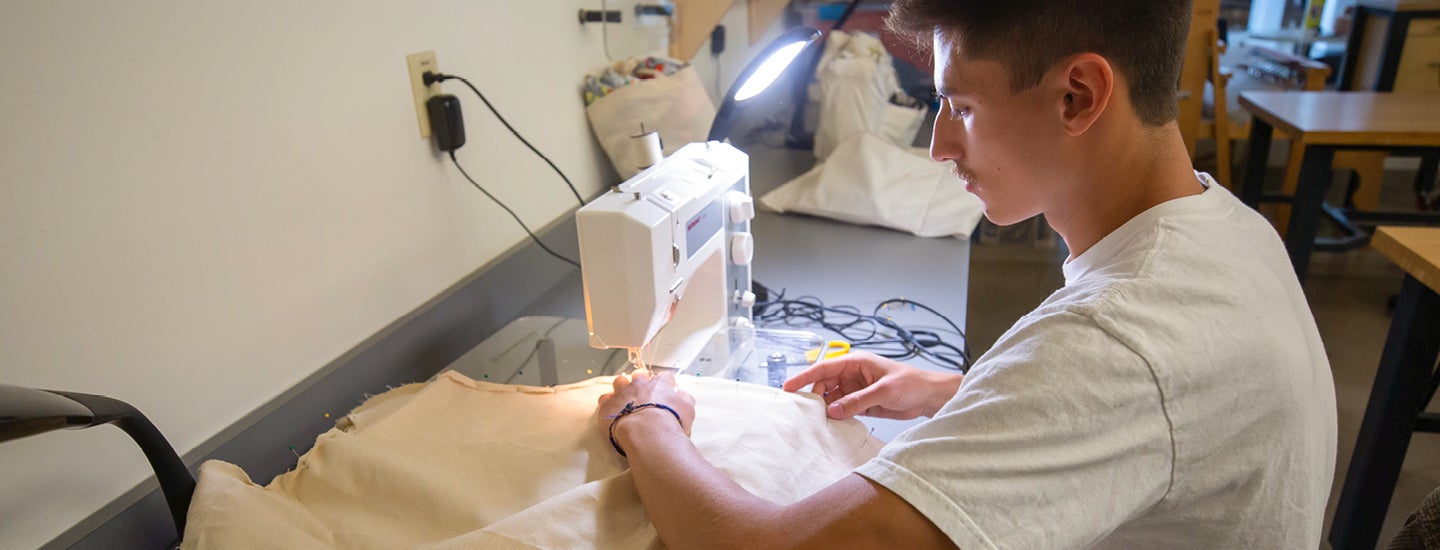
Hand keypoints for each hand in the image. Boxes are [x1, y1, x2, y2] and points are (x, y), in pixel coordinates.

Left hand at [597, 370, 695, 443]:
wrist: (648, 435)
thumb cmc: (669, 424)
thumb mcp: (688, 410)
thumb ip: (685, 398)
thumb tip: (682, 394)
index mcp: (659, 384)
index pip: (664, 377)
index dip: (665, 383)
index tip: (666, 389)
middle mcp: (639, 385)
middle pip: (639, 375)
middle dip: (641, 381)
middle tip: (644, 393)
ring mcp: (621, 394)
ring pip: (619, 382)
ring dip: (622, 388)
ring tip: (625, 398)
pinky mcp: (607, 407)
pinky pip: (604, 399)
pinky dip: (608, 403)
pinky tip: (612, 409)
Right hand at [782, 351, 962, 419]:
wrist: (929, 397)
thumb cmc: (910, 383)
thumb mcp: (884, 390)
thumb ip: (858, 400)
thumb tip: (833, 410)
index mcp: (856, 363)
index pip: (824, 368)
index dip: (805, 377)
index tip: (788, 387)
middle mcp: (852, 375)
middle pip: (824, 385)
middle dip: (814, 397)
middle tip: (805, 412)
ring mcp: (855, 390)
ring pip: (832, 399)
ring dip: (825, 408)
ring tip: (817, 420)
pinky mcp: (861, 404)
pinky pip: (842, 410)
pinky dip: (836, 416)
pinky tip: (831, 424)